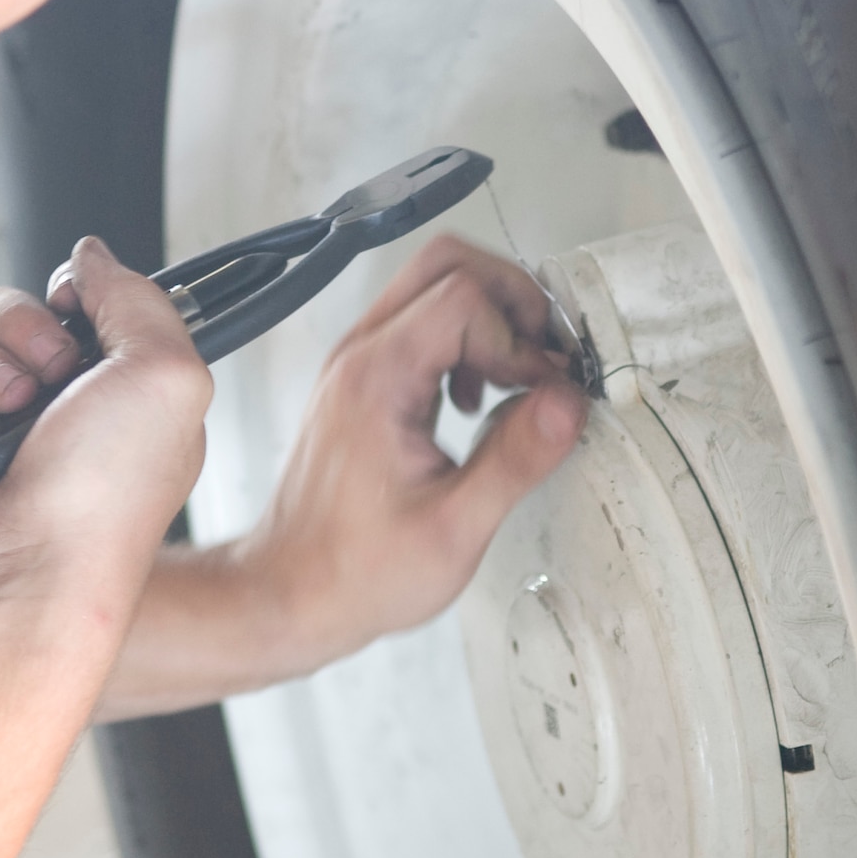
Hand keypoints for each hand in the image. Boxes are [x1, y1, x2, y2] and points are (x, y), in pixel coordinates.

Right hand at [0, 238, 210, 599]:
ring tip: (1, 414)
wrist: (23, 574)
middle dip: (26, 332)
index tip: (78, 313)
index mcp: (121, 390)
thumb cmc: (106, 498)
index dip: (77, 296)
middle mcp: (56, 405)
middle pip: (15, 310)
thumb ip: (143, 300)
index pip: (85, 303)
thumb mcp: (169, 377)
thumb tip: (95, 255)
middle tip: (48, 381)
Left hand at [240, 235, 586, 671]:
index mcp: (378, 378)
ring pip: (433, 285)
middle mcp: (362, 354)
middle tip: (543, 357)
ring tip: (517, 380)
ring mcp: (358, 363)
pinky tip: (478, 399)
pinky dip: (465, 340)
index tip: (542, 391)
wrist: (288, 593)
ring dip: (490, 317)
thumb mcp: (455, 529)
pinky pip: (421, 322)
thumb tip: (568, 402)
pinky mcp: (364, 380)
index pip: (465, 298)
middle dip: (511, 299)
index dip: (518, 338)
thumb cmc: (357, 573)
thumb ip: (515, 459)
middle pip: (447, 264)